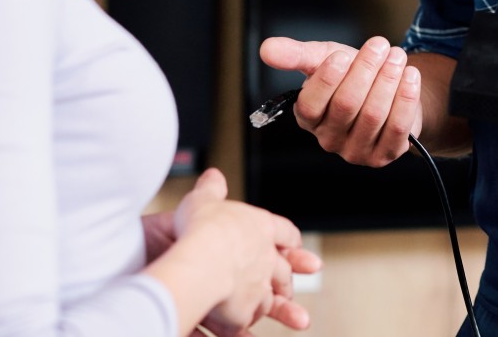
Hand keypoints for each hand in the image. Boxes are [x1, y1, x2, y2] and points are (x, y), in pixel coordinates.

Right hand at [172, 168, 320, 333]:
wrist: (198, 256)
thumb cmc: (199, 227)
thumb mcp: (203, 199)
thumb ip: (210, 189)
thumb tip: (212, 176)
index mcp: (260, 228)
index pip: (284, 232)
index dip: (291, 242)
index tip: (299, 249)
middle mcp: (265, 257)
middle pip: (283, 271)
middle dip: (287, 281)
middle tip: (290, 291)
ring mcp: (259, 285)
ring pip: (274, 301)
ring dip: (282, 310)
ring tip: (292, 320)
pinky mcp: (247, 310)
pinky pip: (251, 321)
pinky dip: (250, 327)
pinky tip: (250, 334)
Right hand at [259, 36, 421, 166]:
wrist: (387, 91)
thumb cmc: (350, 75)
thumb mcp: (323, 59)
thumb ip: (295, 55)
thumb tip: (266, 49)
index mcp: (308, 118)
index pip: (310, 104)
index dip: (326, 80)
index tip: (342, 55)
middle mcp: (329, 140)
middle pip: (346, 106)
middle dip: (365, 71)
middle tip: (380, 45)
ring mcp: (357, 151)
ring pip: (373, 115)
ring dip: (387, 81)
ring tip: (396, 56)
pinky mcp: (385, 154)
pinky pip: (397, 128)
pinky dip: (405, 99)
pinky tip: (410, 76)